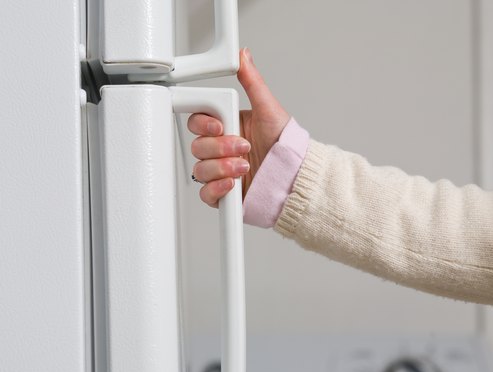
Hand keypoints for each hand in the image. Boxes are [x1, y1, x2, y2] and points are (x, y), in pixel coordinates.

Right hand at [188, 48, 290, 206]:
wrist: (295, 178)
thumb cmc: (285, 145)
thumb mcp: (268, 109)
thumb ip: (252, 82)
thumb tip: (243, 56)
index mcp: (227, 126)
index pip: (198, 122)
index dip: (203, 124)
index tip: (219, 126)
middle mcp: (221, 149)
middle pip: (197, 146)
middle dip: (220, 147)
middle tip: (242, 146)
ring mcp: (220, 171)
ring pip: (200, 169)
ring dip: (221, 167)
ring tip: (244, 166)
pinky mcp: (222, 194)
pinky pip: (204, 192)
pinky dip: (216, 189)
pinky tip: (232, 183)